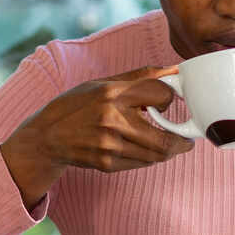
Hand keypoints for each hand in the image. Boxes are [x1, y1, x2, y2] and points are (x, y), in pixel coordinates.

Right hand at [0, 66, 194, 206]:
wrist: (46, 137)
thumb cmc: (75, 106)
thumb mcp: (102, 83)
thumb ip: (140, 77)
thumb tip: (174, 70)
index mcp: (112, 93)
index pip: (161, 94)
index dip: (169, 98)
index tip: (169, 102)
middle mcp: (111, 119)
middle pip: (164, 137)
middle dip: (182, 140)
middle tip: (188, 138)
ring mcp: (109, 145)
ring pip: (156, 154)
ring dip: (169, 150)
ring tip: (171, 144)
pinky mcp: (106, 164)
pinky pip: (141, 163)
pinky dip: (150, 157)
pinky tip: (146, 150)